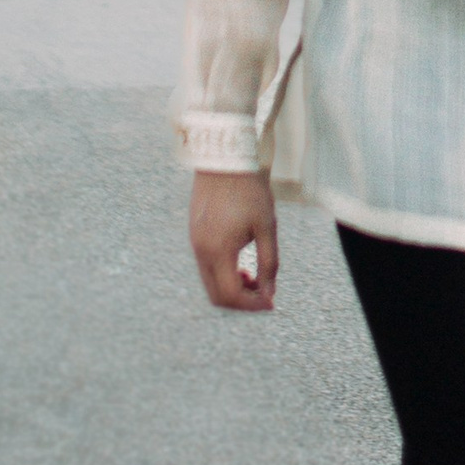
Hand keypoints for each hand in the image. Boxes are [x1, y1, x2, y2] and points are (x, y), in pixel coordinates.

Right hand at [190, 167, 279, 309]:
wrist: (225, 159)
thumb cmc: (250, 191)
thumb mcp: (267, 227)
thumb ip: (268, 263)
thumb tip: (269, 294)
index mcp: (218, 251)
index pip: (231, 295)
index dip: (252, 305)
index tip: (270, 303)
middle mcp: (201, 251)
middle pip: (216, 295)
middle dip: (241, 301)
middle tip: (263, 293)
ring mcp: (194, 243)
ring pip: (209, 282)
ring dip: (231, 287)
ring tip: (253, 276)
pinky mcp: (194, 234)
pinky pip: (205, 266)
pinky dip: (222, 274)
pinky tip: (240, 263)